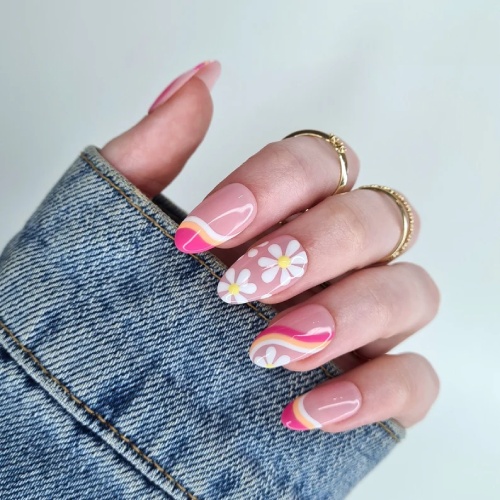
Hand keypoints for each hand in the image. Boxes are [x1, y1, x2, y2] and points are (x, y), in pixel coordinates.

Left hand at [101, 61, 439, 432]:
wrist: (122, 406)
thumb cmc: (125, 309)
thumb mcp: (121, 229)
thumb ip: (155, 152)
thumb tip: (197, 81)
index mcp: (289, 214)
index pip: (318, 162)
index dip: (271, 185)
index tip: (199, 233)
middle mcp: (338, 261)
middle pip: (375, 219)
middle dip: (313, 247)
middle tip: (240, 288)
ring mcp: (365, 325)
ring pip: (411, 292)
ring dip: (348, 315)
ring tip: (272, 348)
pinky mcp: (375, 391)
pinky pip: (416, 380)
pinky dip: (374, 392)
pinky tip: (304, 410)